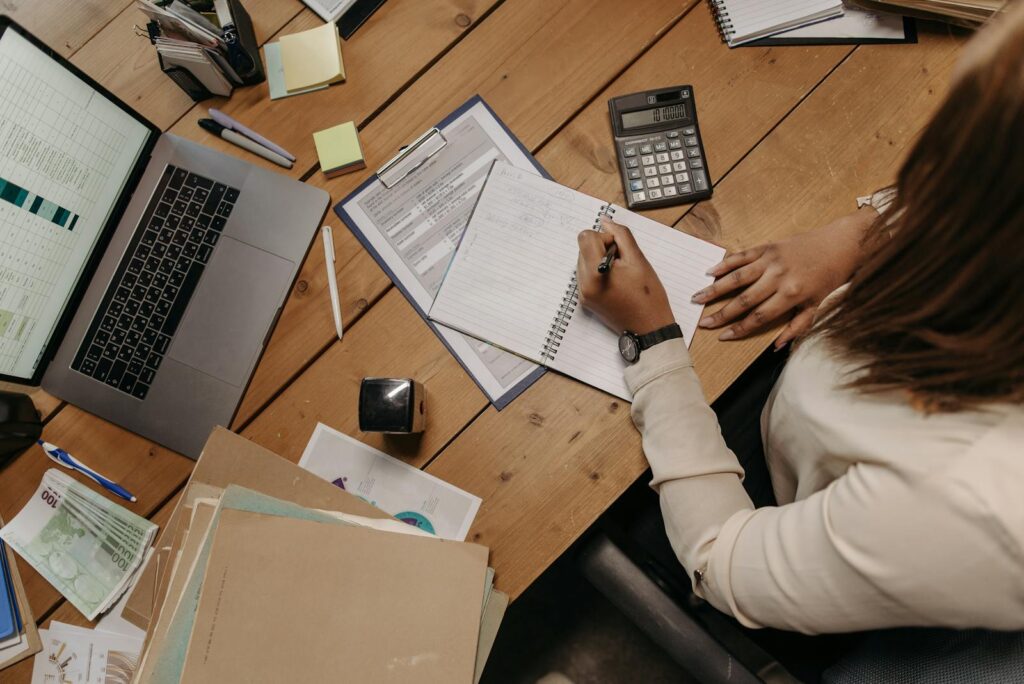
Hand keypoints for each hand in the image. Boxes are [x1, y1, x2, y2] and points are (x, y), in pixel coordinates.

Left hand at [576, 218, 674, 334]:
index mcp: (594, 273)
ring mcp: (583, 294)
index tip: (619, 250)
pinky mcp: (586, 300)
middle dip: (602, 249)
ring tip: (621, 275)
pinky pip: (586, 275)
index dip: (604, 238)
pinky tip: (616, 283)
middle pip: (583, 248)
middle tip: (623, 264)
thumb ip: (621, 236)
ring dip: (600, 260)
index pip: (585, 237)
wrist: (649, 329)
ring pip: (584, 260)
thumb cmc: (648, 297)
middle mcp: (583, 284)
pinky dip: (599, 272)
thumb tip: (605, 221)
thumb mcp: (638, 259)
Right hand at [691, 207, 879, 346]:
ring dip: (716, 289)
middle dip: (721, 314)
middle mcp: (778, 277)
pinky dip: (725, 264)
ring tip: (698, 298)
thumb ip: (797, 327)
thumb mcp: (818, 306)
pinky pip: (742, 256)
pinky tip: (710, 272)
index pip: (759, 316)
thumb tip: (777, 346)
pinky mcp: (767, 247)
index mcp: (791, 294)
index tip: (723, 337)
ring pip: (737, 278)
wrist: (841, 244)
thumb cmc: (830, 276)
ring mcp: (770, 260)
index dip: (740, 328)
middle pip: (744, 300)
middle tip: (704, 322)